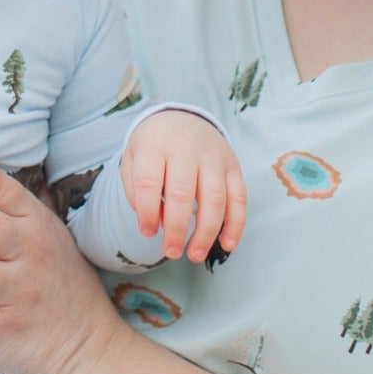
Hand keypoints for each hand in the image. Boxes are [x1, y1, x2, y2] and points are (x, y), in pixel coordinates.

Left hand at [121, 110, 247, 262]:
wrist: (182, 118)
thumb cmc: (153, 147)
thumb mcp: (133, 159)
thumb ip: (137, 191)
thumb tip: (156, 224)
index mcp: (155, 145)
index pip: (149, 182)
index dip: (147, 212)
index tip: (146, 233)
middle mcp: (186, 148)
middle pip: (182, 193)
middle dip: (177, 229)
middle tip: (171, 252)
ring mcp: (213, 156)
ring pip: (214, 198)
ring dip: (206, 232)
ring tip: (195, 255)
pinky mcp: (233, 165)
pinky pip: (239, 197)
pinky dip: (235, 224)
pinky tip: (227, 244)